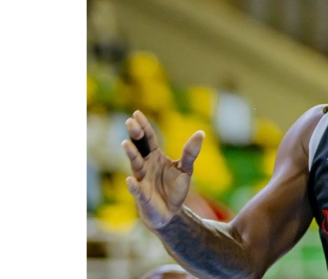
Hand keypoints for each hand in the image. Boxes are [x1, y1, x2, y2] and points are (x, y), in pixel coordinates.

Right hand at [121, 110, 204, 230]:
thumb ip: (190, 152)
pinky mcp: (142, 196)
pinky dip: (133, 186)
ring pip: (135, 166)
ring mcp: (142, 180)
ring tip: (126, 144)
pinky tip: (131, 180)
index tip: (136, 114)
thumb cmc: (174, 189)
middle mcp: (145, 166)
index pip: (148, 139)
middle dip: (135, 135)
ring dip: (131, 155)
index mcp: (155, 157)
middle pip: (139, 148)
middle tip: (130, 122)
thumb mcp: (186, 169)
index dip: (144, 127)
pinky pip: (137, 190)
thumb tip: (200, 133)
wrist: (171, 213)